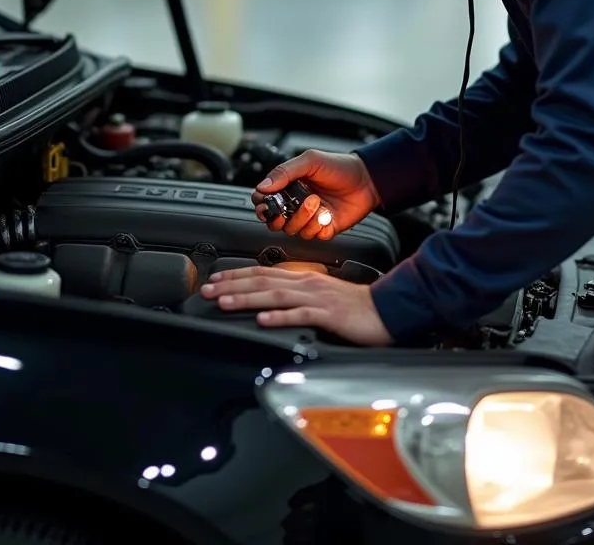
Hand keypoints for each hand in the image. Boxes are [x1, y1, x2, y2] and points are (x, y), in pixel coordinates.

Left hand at [200, 266, 392, 344]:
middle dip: (231, 285)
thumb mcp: (322, 296)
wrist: (388, 309)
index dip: (236, 275)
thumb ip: (298, 296)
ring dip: (247, 298)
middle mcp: (307, 283)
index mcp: (304, 278)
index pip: (263, 272)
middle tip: (205, 289)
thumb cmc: (356, 307)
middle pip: (262, 281)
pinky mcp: (329, 314)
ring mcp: (317, 298)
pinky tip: (264, 321)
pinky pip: (301, 315)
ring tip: (223, 302)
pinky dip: (280, 317)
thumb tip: (272, 302)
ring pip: (275, 295)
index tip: (214, 280)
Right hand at [252, 149, 381, 240]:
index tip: (265, 203)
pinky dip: (318, 227)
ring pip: (293, 230)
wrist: (366, 178)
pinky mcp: (323, 229)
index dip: (261, 204)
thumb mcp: (310, 161)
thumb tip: (263, 186)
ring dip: (303, 218)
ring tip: (317, 202)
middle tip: (288, 208)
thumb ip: (285, 172)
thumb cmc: (339, 166)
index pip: (264, 201)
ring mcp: (309, 219)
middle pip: (275, 221)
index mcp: (288, 187)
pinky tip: (327, 214)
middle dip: (279, 217)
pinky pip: (313, 236)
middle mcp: (296, 205)